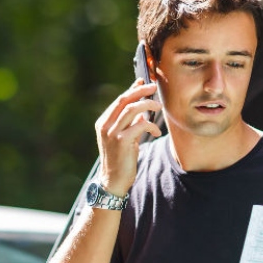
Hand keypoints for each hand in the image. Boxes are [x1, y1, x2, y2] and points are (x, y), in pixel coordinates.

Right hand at [95, 80, 162, 194]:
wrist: (113, 181)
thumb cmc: (120, 159)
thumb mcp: (124, 138)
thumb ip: (129, 123)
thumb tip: (140, 107)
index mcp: (103, 123)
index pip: (119, 100)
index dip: (132, 89)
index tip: (144, 82)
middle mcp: (105, 126)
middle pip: (124, 100)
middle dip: (140, 91)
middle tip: (154, 87)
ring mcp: (112, 133)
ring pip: (131, 109)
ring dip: (147, 105)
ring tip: (158, 107)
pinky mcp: (121, 142)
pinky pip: (139, 125)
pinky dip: (150, 125)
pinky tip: (156, 131)